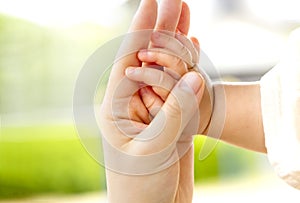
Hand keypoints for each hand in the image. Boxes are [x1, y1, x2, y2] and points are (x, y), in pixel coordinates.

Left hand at [99, 0, 204, 201]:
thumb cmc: (142, 188)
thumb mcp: (155, 149)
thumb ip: (174, 113)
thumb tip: (193, 78)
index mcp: (117, 108)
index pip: (129, 59)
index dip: (141, 29)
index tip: (152, 2)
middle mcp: (133, 104)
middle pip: (148, 59)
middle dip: (161, 29)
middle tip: (174, 0)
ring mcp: (152, 111)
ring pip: (165, 72)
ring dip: (176, 45)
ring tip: (185, 19)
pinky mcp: (168, 120)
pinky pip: (178, 89)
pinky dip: (186, 69)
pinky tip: (193, 53)